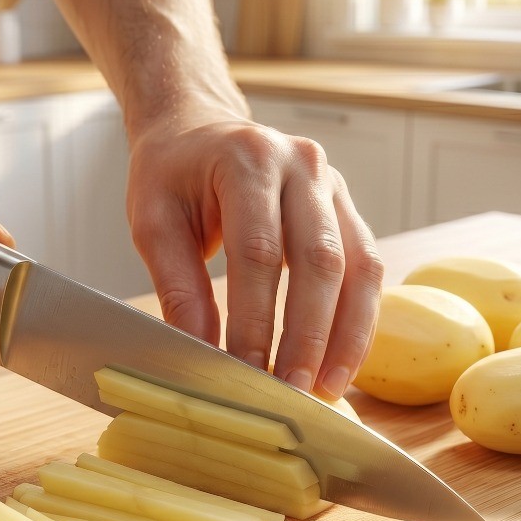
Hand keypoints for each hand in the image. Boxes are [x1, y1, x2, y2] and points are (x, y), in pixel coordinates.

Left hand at [125, 110, 383, 399]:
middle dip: (308, 335)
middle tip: (293, 391)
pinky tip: (341, 362)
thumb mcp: (153, 223)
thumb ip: (178, 286)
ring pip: (357, 266)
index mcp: (247, 159)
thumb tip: (201, 353)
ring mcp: (332, 185)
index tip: (246, 372)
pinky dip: (358, 320)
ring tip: (327, 388)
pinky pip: (366, 267)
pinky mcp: (347, 209)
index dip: (256, 319)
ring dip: (346, 335)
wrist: (198, 129)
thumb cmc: (172, 176)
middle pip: (319, 259)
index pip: (258, 251)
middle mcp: (301, 165)